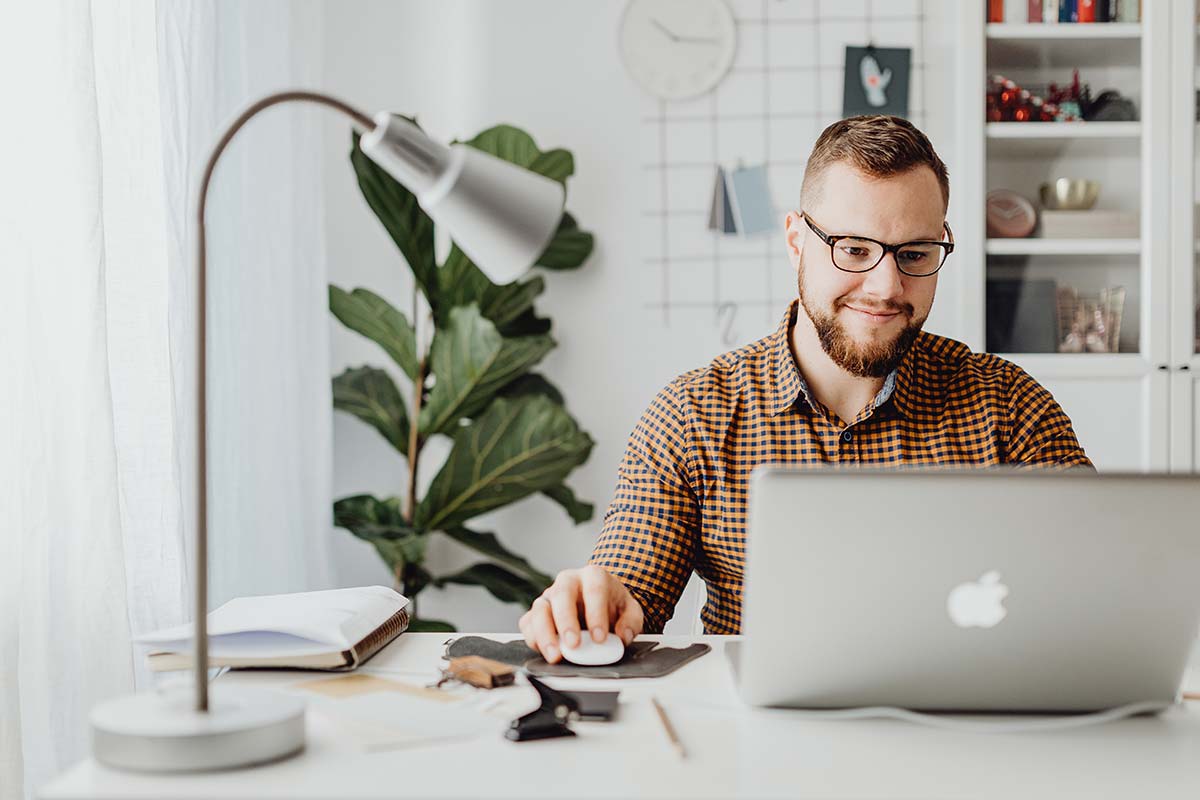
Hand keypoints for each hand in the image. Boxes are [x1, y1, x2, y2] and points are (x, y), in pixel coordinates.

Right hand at [518, 565, 644, 663]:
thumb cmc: (612, 605)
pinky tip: (545, 651)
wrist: (598, 604)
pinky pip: (528, 623)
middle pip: (561, 595)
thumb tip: (622, 636)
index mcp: (593, 576)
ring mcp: (549, 596)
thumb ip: (631, 622)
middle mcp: (568, 582)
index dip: (596, 614)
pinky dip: (533, 639)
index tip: (600, 638)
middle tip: (573, 645)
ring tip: (556, 655)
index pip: (594, 590)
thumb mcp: (630, 610)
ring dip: (545, 634)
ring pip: (539, 609)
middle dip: (566, 621)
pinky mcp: (536, 613)